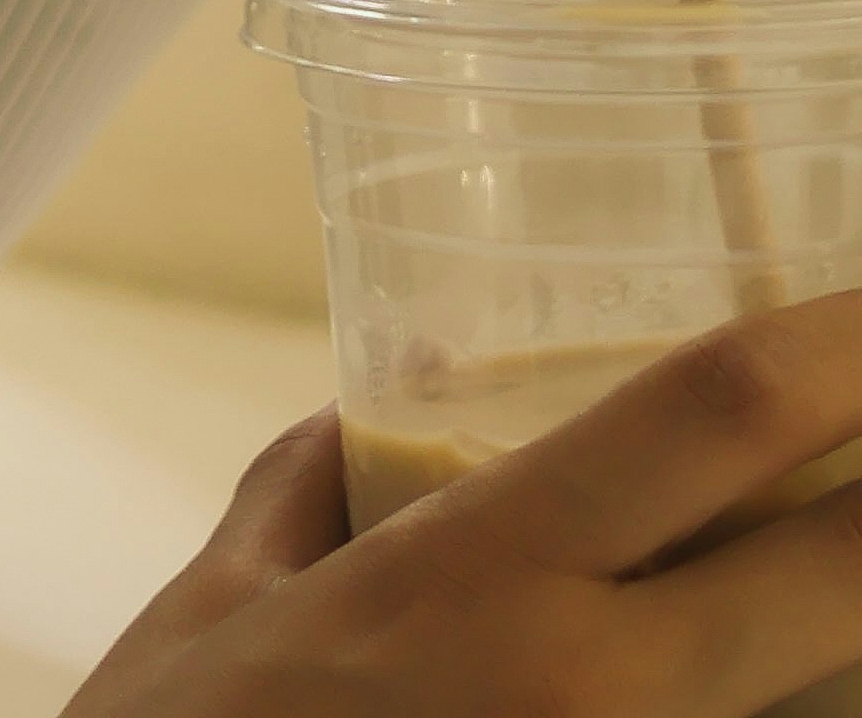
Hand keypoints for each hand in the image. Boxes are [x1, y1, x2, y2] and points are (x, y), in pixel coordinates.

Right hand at [70, 307, 861, 712]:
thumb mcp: (221, 602)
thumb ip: (306, 494)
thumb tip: (368, 422)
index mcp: (483, 578)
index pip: (713, 413)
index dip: (843, 340)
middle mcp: (588, 690)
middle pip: (840, 576)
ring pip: (821, 705)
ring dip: (841, 646)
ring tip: (828, 580)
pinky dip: (772, 708)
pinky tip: (779, 678)